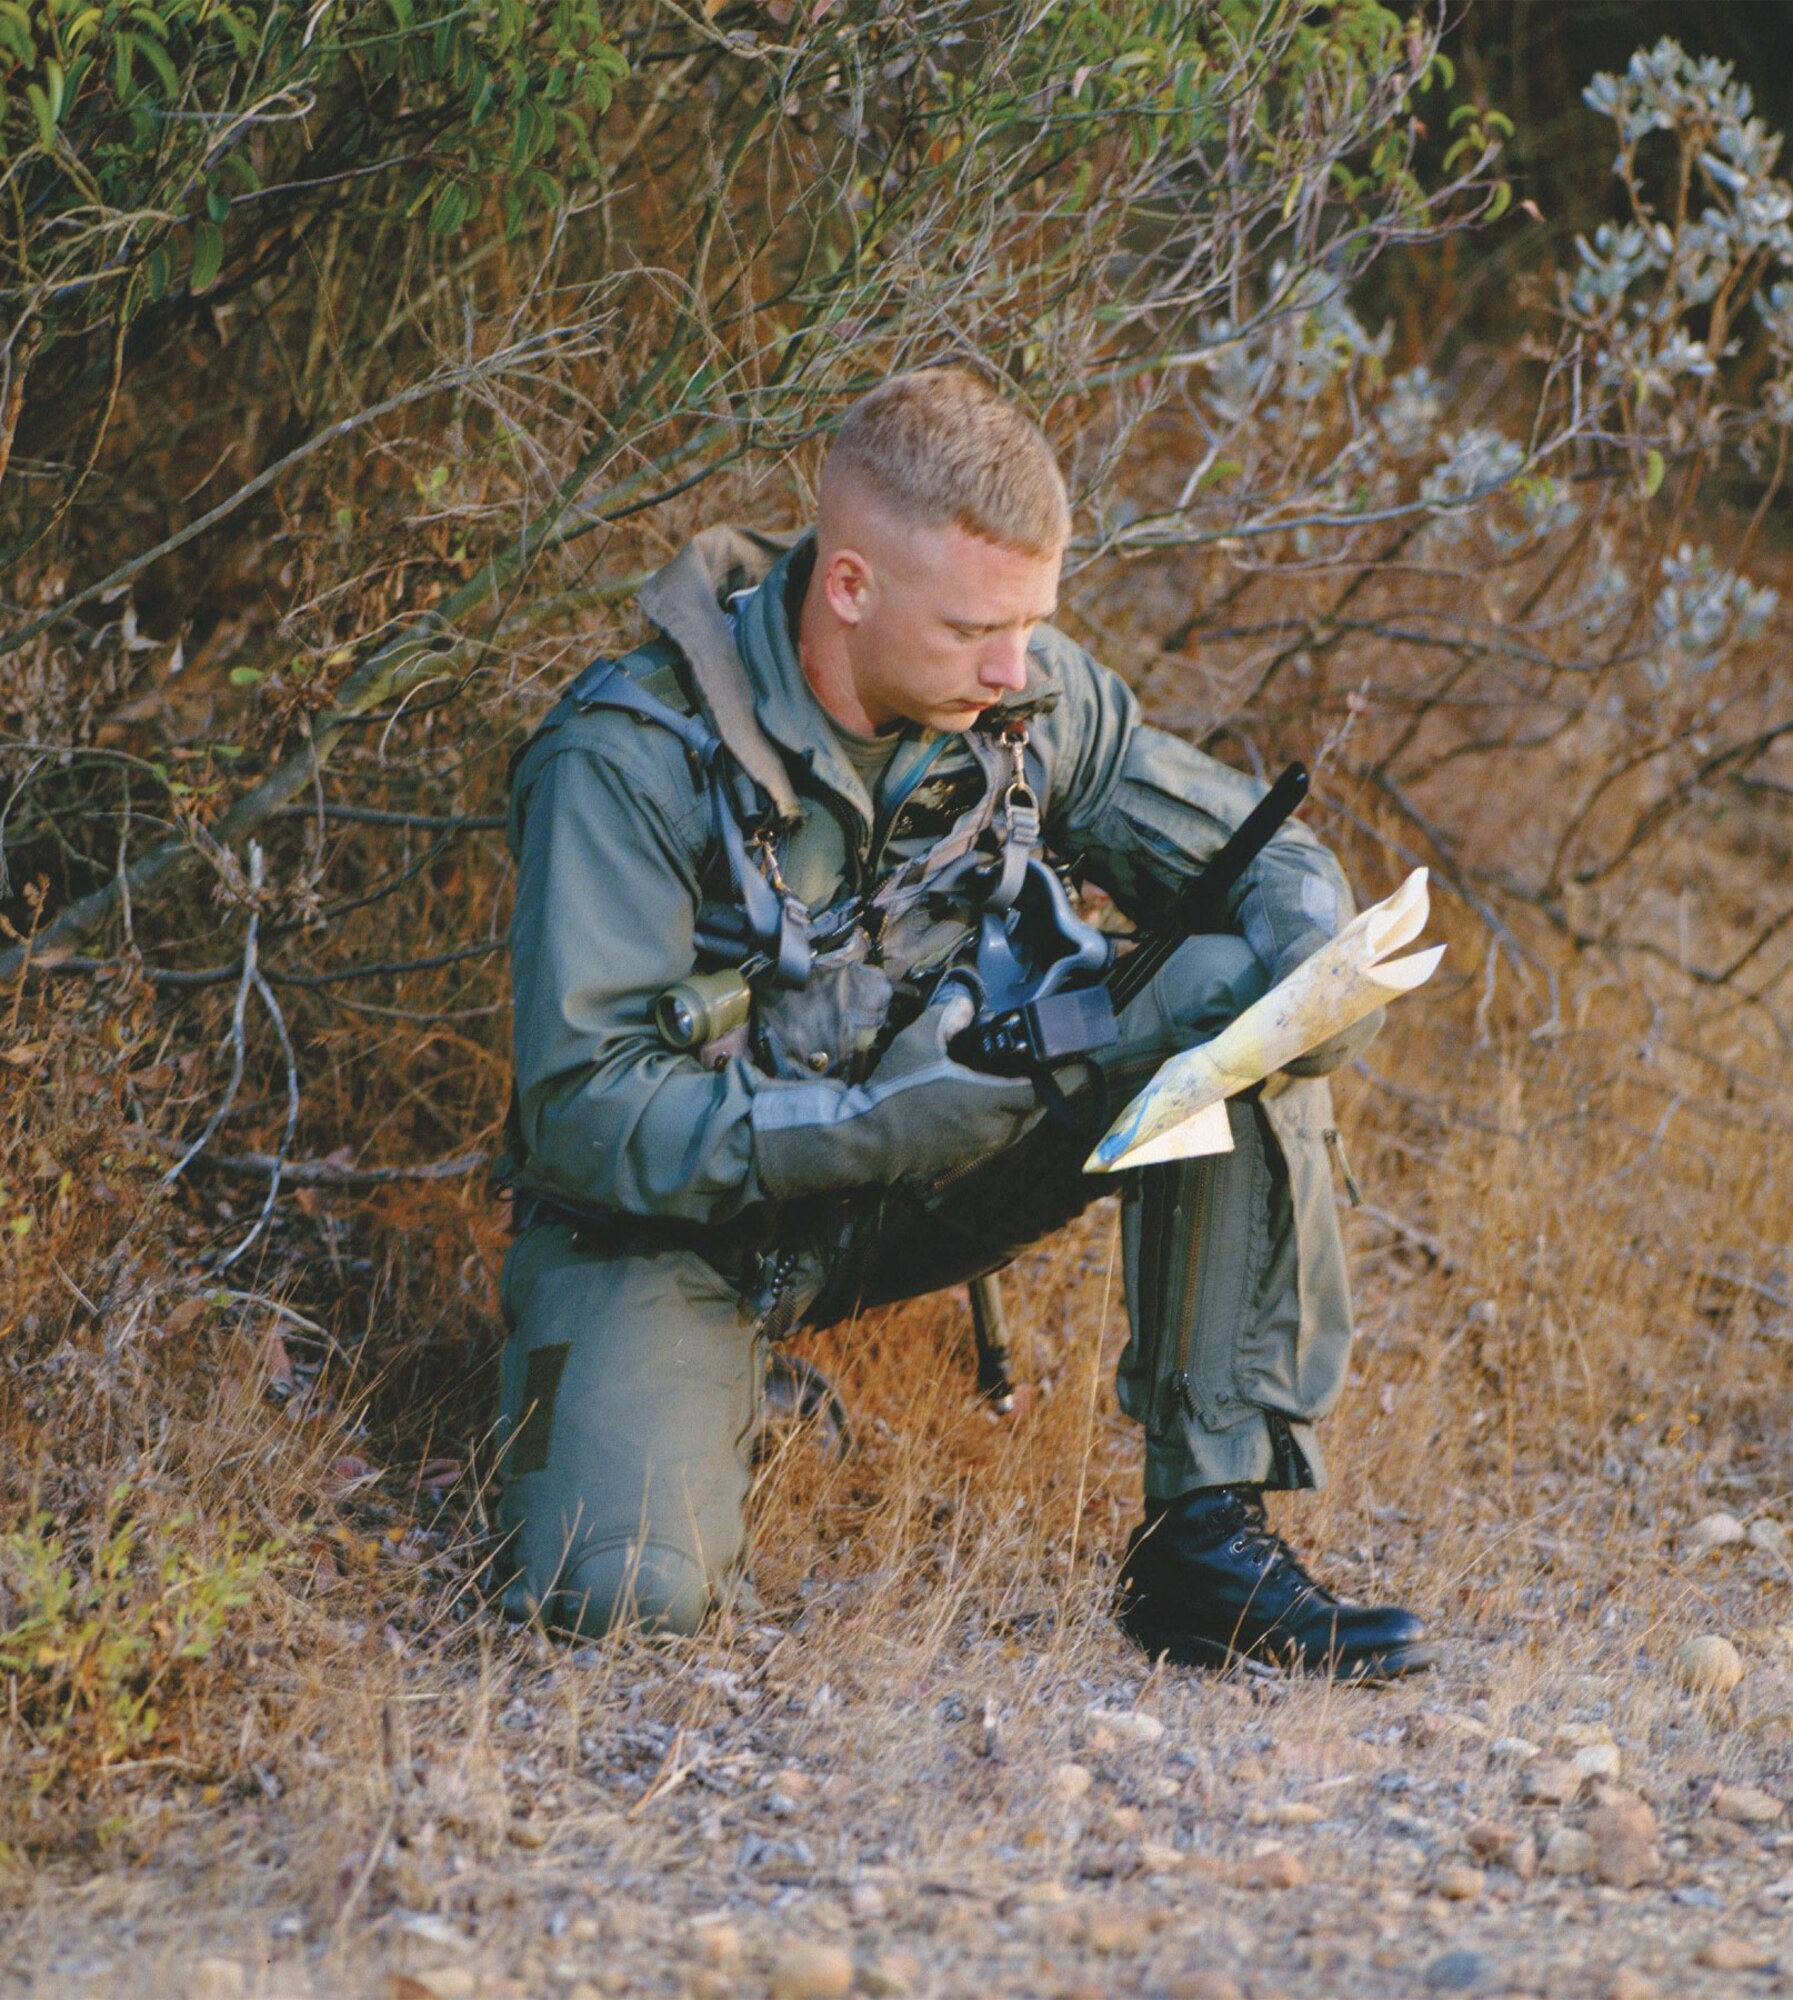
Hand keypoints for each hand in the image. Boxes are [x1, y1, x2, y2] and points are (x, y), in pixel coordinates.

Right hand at [751, 989, 1040, 1197]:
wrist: (868, 1138)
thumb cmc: (895, 1091)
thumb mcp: (918, 1042)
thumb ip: (945, 1017)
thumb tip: (964, 1003)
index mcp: (988, 1100)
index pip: (1044, 1092)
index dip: (1064, 1077)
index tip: (1074, 1061)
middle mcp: (992, 1127)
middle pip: (1038, 1111)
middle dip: (1049, 1091)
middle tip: (1050, 1066)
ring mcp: (982, 1145)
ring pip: (1021, 1127)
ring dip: (1028, 1107)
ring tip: (1025, 1081)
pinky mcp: (968, 1155)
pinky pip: (1002, 1137)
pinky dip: (1008, 1119)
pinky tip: (994, 1102)